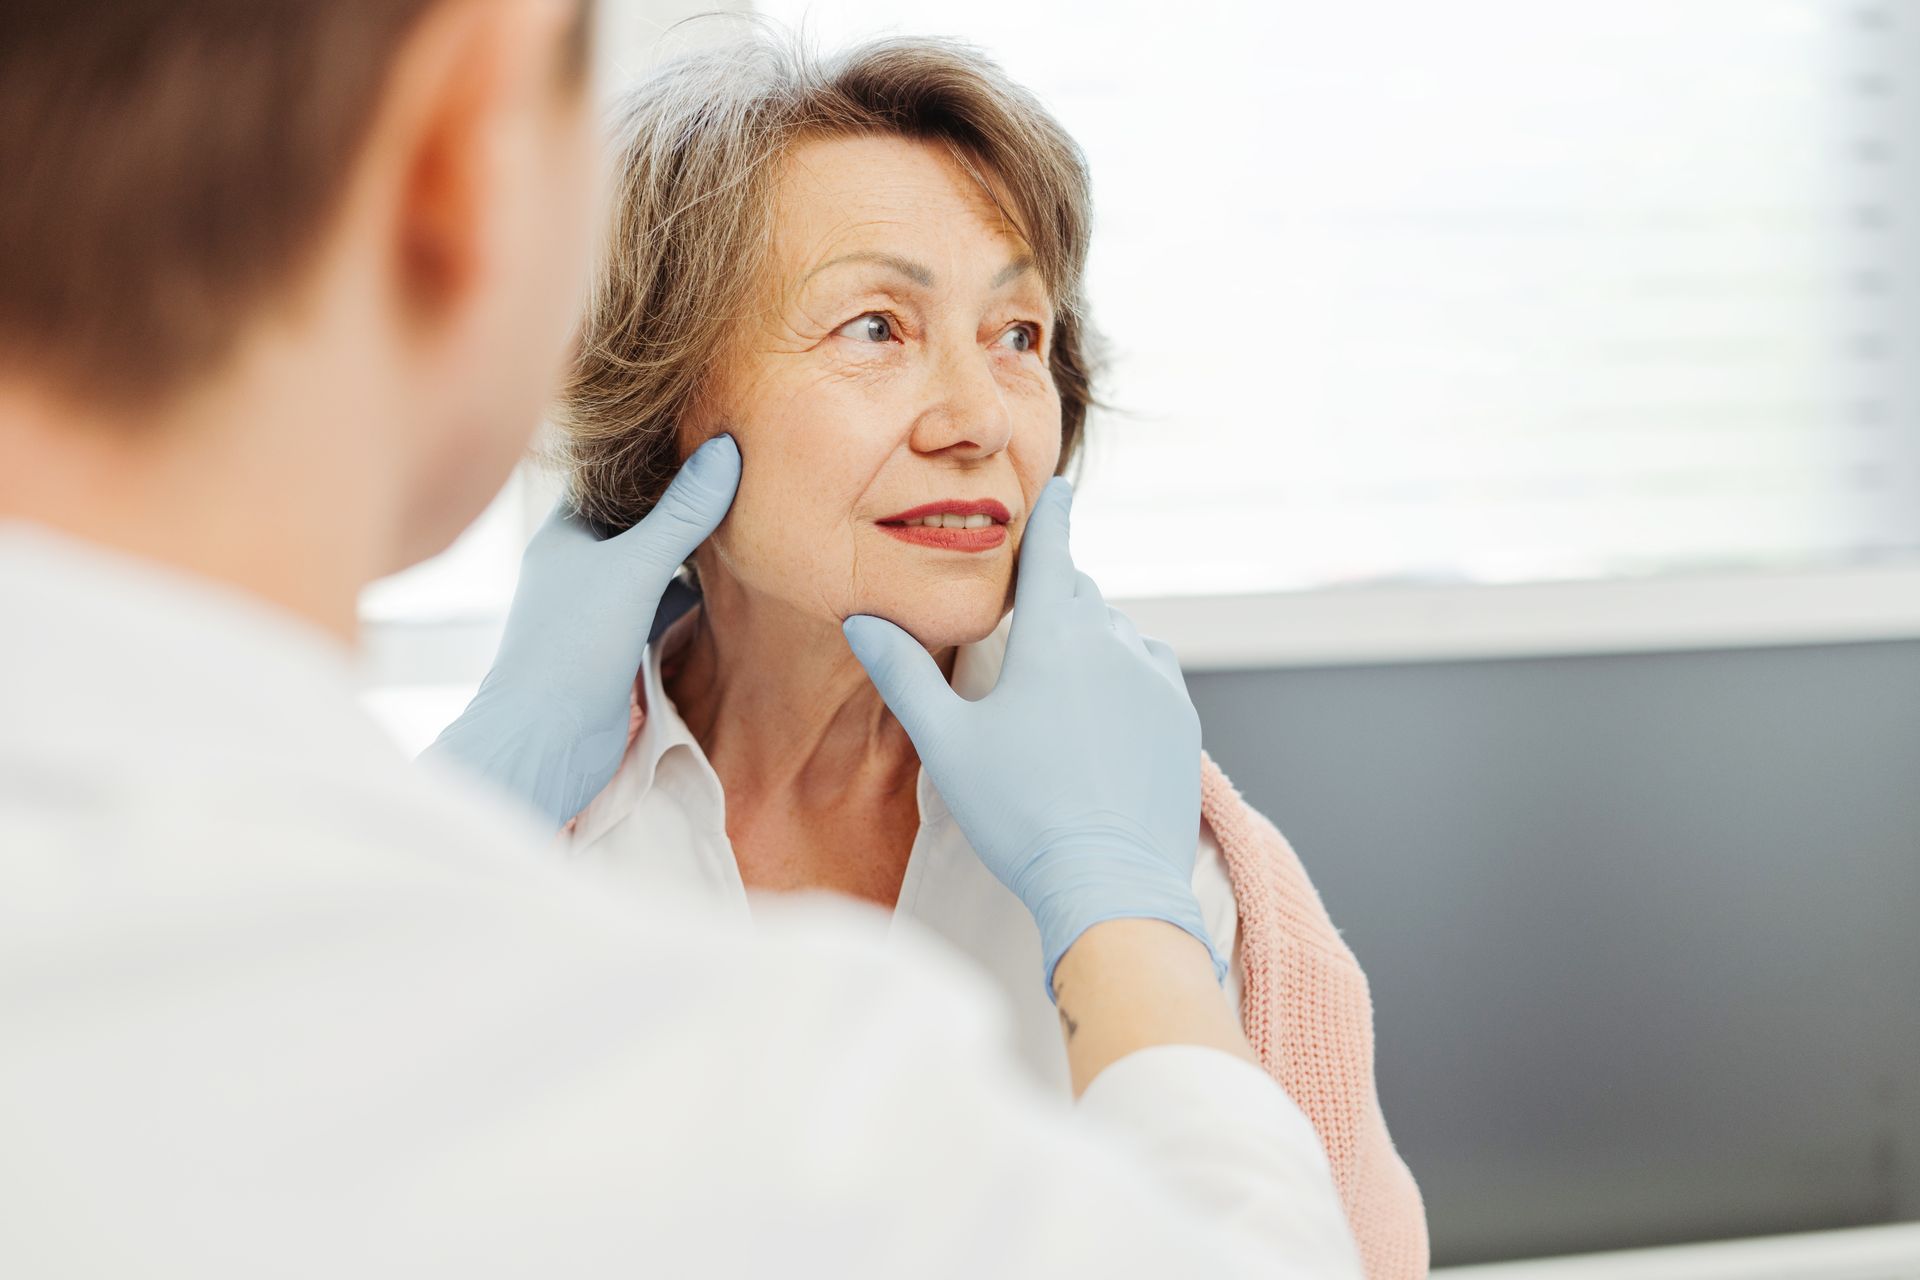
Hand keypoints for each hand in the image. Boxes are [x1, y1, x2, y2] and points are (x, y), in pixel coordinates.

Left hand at [422, 435, 740, 826]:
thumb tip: (728, 449)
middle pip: (636, 518)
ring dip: (688, 548)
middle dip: (680, 500)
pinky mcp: (619, 643)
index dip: (655, 455)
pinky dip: (690, 592)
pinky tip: (727, 581)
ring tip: (742, 517)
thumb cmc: (572, 647)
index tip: (704, 432)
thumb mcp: (633, 569)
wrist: (546, 742)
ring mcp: (598, 605)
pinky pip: (660, 603)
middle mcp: (577, 563)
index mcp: (564, 531)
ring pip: (651, 562)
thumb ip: (682, 514)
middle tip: (736, 471)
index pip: (611, 477)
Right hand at [842, 478, 1220, 997]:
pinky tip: (1100, 714)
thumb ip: (903, 674)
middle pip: (1080, 593)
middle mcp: (1113, 641)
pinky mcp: (1180, 718)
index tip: (1058, 486)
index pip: (1052, 549)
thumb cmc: (1020, 814)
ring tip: (1057, 685)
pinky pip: (1148, 672)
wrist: (1108, 882)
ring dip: (1089, 640)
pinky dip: (1124, 675)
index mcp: (1054, 634)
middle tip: (1023, 622)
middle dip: (1053, 594)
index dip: (1051, 513)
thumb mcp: (947, 742)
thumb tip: (861, 619)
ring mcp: (1155, 679)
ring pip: (1116, 633)